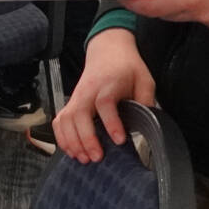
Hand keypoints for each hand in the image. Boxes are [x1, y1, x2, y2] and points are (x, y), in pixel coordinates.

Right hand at [53, 28, 155, 162]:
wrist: (107, 50)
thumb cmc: (126, 66)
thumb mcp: (144, 79)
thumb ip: (145, 100)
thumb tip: (148, 122)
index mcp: (108, 84)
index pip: (106, 103)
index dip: (111, 123)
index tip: (120, 140)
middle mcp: (88, 91)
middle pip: (80, 114)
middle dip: (86, 138)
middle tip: (97, 157)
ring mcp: (76, 97)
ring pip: (66, 120)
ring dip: (72, 141)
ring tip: (84, 158)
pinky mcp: (70, 102)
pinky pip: (59, 120)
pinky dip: (61, 137)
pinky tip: (70, 150)